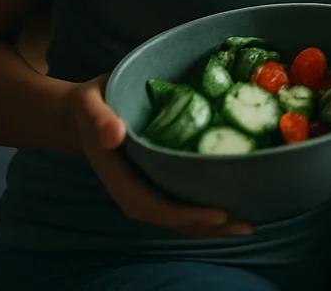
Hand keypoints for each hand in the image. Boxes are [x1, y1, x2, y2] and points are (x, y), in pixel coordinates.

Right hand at [67, 74, 252, 238]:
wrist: (85, 113)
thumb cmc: (92, 105)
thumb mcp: (89, 105)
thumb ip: (99, 118)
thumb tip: (114, 134)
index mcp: (119, 177)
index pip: (151, 205)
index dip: (184, 215)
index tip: (218, 214)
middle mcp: (133, 190)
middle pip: (169, 218)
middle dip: (205, 226)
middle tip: (245, 225)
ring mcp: (144, 189)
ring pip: (177, 216)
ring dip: (209, 226)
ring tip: (246, 225)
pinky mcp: (156, 181)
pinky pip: (179, 202)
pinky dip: (203, 211)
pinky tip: (232, 208)